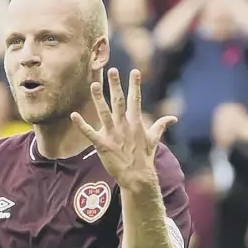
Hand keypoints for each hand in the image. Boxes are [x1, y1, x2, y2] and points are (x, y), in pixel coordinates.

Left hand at [71, 68, 176, 191]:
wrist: (137, 177)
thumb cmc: (144, 157)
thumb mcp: (154, 140)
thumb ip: (161, 126)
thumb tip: (173, 118)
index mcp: (136, 122)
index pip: (135, 99)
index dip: (135, 85)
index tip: (134, 71)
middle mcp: (124, 126)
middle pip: (119, 101)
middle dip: (116, 85)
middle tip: (112, 70)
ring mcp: (113, 135)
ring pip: (104, 113)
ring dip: (99, 99)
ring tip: (94, 85)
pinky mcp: (102, 145)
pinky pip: (90, 133)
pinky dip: (81, 125)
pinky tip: (74, 115)